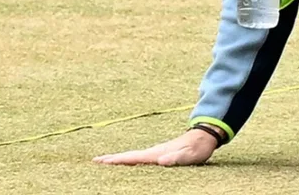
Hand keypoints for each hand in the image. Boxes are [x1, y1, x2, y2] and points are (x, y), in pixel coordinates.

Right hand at [92, 129, 219, 165]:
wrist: (203, 136)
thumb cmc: (197, 148)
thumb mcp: (189, 156)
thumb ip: (176, 158)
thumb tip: (161, 161)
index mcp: (156, 153)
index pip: (133, 157)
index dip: (117, 160)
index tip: (101, 161)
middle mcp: (153, 151)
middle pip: (129, 156)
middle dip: (112, 158)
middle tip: (95, 161)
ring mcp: (155, 152)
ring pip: (133, 156)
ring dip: (118, 159)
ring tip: (106, 161)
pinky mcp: (159, 153)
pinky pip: (140, 157)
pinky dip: (129, 160)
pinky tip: (128, 162)